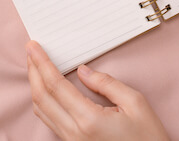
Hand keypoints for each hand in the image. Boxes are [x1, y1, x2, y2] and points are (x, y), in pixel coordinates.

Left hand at [26, 40, 169, 140]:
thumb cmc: (147, 137)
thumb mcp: (135, 103)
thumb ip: (107, 84)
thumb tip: (83, 71)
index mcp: (89, 120)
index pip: (56, 85)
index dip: (42, 63)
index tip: (34, 47)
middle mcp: (74, 133)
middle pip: (41, 97)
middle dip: (33, 71)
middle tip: (30, 51)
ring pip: (42, 110)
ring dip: (35, 85)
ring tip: (35, 66)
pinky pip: (49, 120)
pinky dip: (43, 100)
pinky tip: (46, 88)